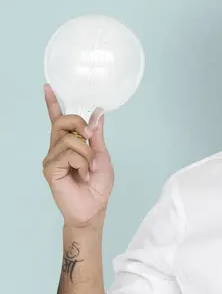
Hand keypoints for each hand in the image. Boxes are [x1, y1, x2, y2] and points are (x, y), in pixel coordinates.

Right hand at [42, 84, 114, 227]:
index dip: (52, 103)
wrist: (95, 207)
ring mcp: (52, 157)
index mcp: (70, 143)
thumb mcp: (102, 155)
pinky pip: (67, 154)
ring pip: (69, 139)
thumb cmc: (98, 185)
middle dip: (79, 124)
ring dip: (87, 153)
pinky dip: (81, 163)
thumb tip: (98, 114)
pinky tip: (82, 175)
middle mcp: (58, 147)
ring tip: (89, 169)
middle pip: (62, 121)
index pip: (58, 119)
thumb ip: (96, 136)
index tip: (48, 87)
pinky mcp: (50, 168)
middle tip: (91, 136)